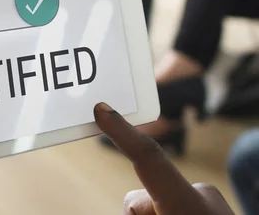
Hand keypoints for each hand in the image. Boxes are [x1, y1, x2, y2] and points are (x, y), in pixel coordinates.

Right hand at [95, 103, 233, 214]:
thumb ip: (140, 209)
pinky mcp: (211, 207)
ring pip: (155, 208)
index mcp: (189, 206)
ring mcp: (208, 202)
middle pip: (140, 200)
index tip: (102, 109)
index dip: (123, 133)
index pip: (149, 159)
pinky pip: (172, 208)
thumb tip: (131, 203)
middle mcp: (201, 196)